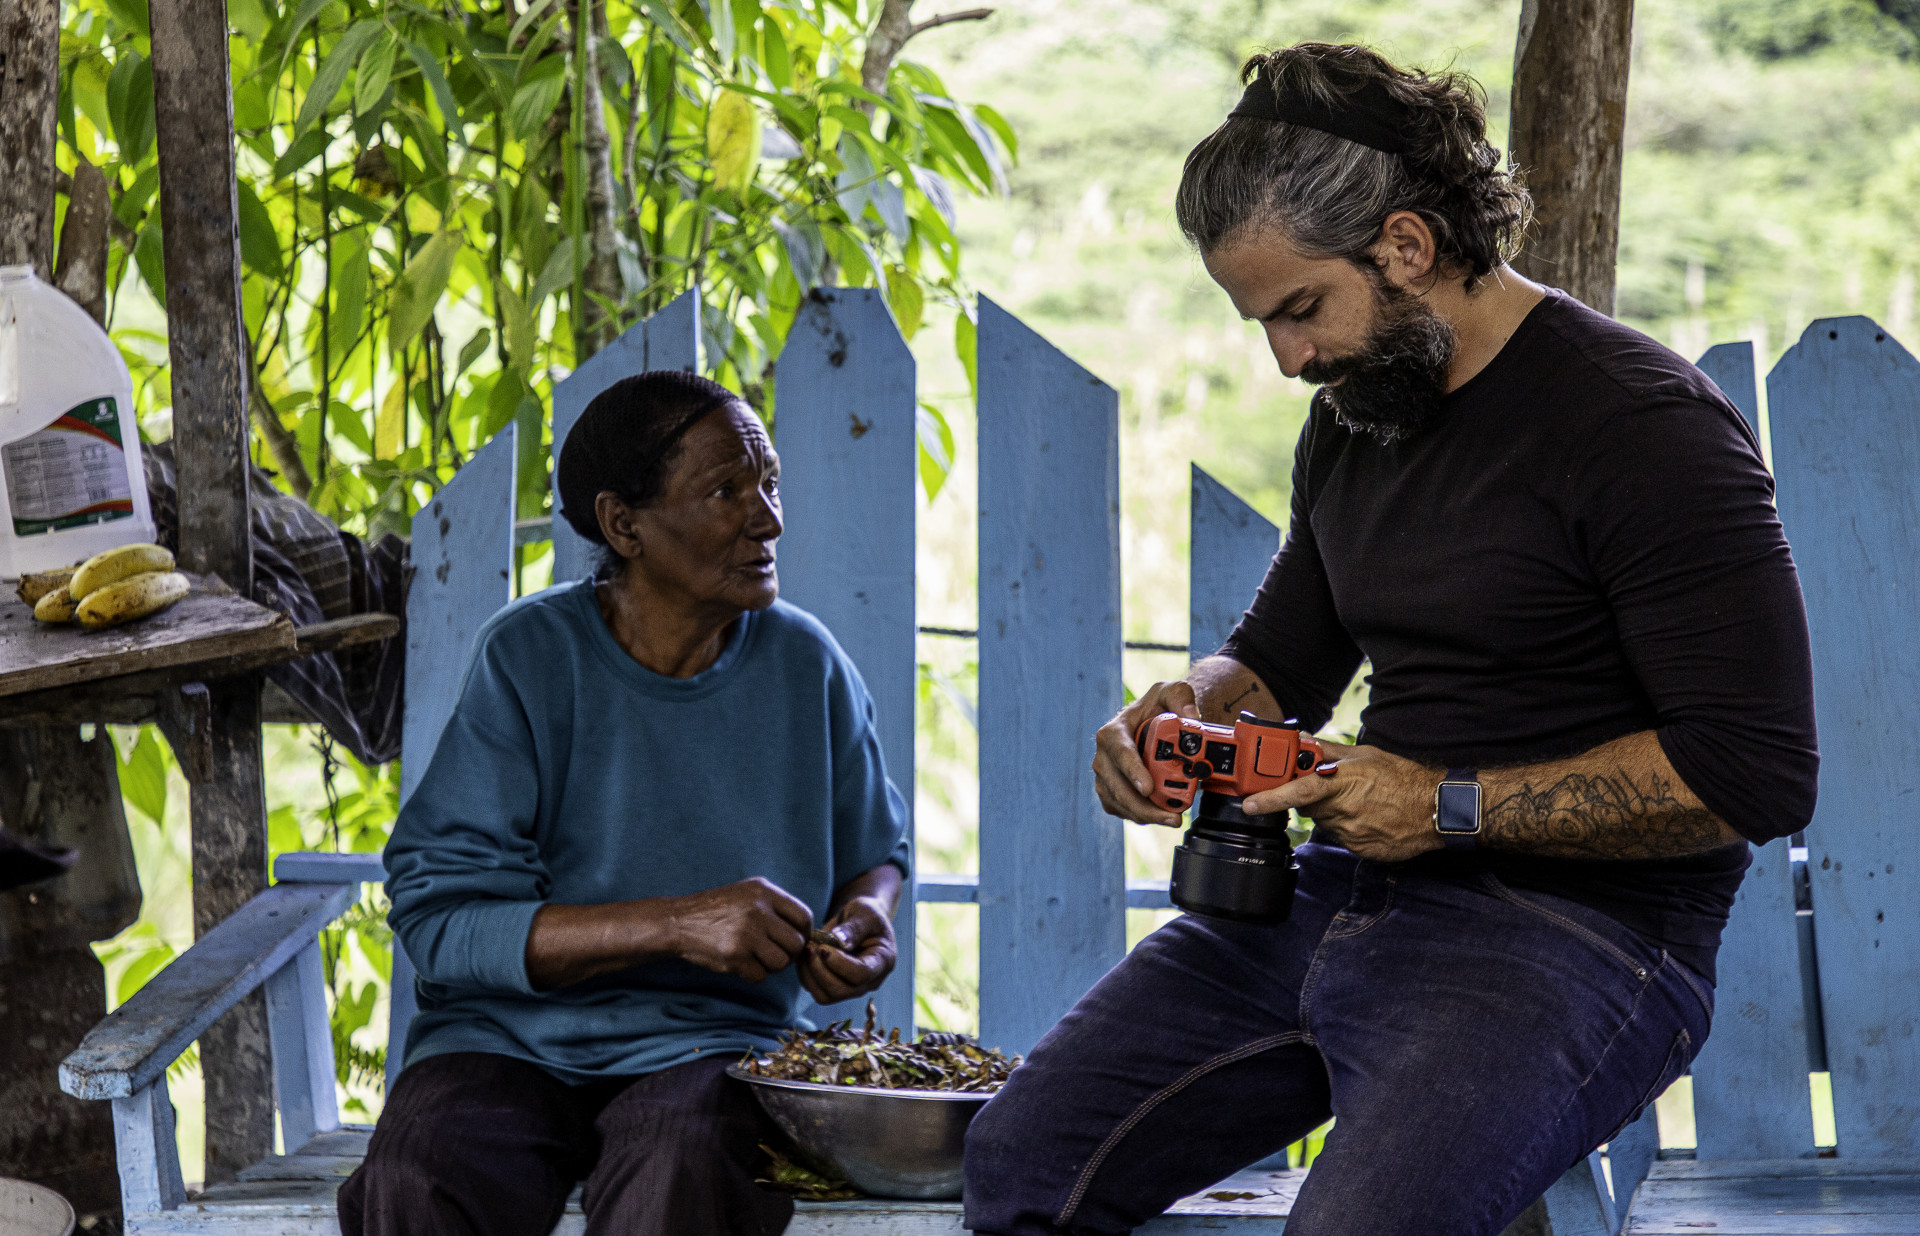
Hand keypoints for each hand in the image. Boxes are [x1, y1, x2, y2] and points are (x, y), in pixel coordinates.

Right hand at [668, 877, 812, 982]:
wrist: (679, 921)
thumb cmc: (718, 910)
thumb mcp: (748, 893)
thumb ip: (776, 906)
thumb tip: (807, 931)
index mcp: (764, 891)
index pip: (804, 917)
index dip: (804, 933)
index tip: (795, 940)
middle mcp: (758, 910)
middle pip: (796, 943)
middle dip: (788, 953)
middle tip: (774, 953)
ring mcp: (746, 933)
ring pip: (781, 962)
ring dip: (772, 966)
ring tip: (757, 958)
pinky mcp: (734, 955)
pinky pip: (760, 975)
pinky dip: (753, 974)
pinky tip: (741, 963)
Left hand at [798, 896, 895, 1004]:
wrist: (860, 921)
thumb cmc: (866, 914)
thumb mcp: (865, 913)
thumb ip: (854, 927)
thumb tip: (838, 941)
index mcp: (883, 961)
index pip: (862, 974)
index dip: (840, 964)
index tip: (823, 947)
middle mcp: (870, 981)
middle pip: (842, 990)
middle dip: (821, 971)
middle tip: (810, 947)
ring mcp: (853, 988)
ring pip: (826, 996)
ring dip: (811, 974)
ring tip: (807, 950)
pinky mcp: (836, 988)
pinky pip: (816, 991)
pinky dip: (806, 975)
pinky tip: (805, 956)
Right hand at [1091, 680, 1200, 827]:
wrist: (1155, 725)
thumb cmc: (1159, 708)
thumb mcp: (1172, 692)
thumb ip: (1182, 697)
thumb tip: (1191, 718)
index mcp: (1113, 731)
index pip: (1119, 752)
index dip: (1132, 771)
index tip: (1148, 788)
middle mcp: (1104, 756)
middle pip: (1116, 786)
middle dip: (1143, 805)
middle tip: (1171, 815)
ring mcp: (1106, 776)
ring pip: (1119, 802)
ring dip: (1145, 815)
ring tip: (1172, 818)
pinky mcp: (1111, 791)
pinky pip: (1121, 810)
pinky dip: (1141, 817)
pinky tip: (1161, 816)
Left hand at [1242, 739, 1443, 861]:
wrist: (1436, 810)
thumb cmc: (1403, 779)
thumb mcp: (1365, 755)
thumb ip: (1329, 752)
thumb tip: (1303, 741)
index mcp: (1341, 783)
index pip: (1297, 790)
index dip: (1270, 798)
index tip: (1249, 804)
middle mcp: (1342, 811)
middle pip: (1308, 807)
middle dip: (1314, 797)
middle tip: (1337, 787)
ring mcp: (1350, 833)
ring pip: (1325, 822)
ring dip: (1333, 812)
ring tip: (1362, 802)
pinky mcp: (1359, 850)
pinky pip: (1342, 837)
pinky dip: (1349, 827)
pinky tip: (1369, 817)